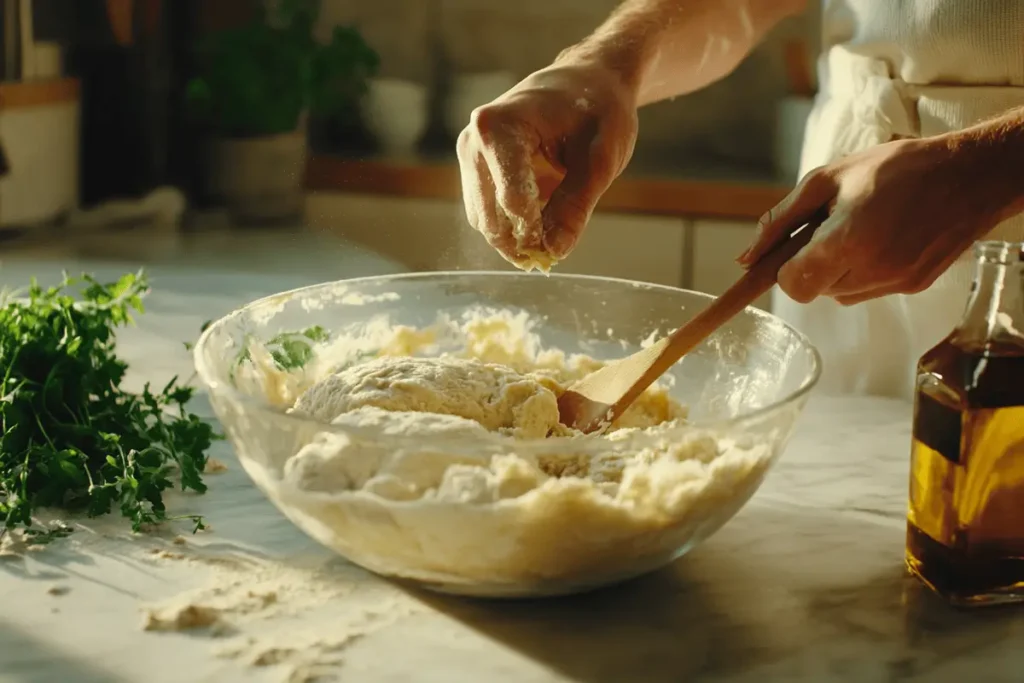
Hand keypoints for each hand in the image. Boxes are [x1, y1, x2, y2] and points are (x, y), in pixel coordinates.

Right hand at [456, 59, 637, 269]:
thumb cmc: (599, 108)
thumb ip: (576, 205)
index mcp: (500, 128)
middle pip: (489, 216)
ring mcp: (470, 153)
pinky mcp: (475, 166)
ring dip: (514, 238)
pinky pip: (487, 210)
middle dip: (520, 242)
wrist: (589, 78)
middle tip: (554, 255)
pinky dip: (511, 226)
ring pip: (484, 219)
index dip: (535, 233)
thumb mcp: (601, 158)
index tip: (557, 250)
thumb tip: (554, 250)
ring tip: (551, 238)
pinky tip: (541, 225)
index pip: (511, 199)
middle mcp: (474, 140)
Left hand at [738, 137, 1013, 305]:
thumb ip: (782, 219)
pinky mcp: (913, 287)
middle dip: (814, 264)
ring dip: (839, 268)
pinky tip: (884, 237)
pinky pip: (869, 290)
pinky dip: (865, 270)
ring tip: (861, 227)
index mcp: (847, 241)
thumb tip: (746, 257)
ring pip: (840, 294)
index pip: (793, 286)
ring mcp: (895, 283)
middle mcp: (872, 270)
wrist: (971, 174)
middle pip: (815, 291)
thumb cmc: (896, 167)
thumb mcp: (828, 178)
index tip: (795, 248)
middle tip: (833, 227)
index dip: (786, 269)